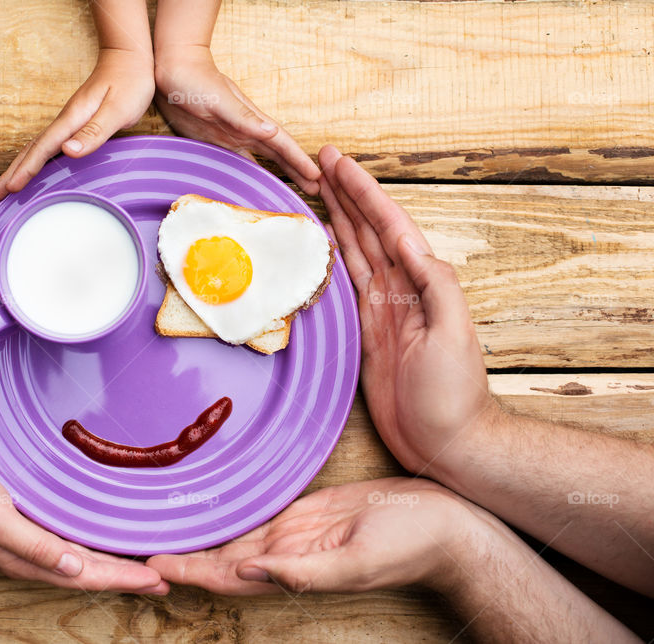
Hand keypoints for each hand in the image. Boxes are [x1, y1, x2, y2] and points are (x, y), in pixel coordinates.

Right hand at [0, 48, 154, 198]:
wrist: (128, 56)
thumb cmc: (129, 82)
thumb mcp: (117, 110)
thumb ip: (93, 133)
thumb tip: (67, 151)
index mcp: (72, 119)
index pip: (42, 148)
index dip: (26, 170)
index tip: (11, 189)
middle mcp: (65, 120)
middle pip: (31, 149)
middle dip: (12, 172)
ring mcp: (68, 121)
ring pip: (37, 148)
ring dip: (19, 167)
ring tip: (5, 187)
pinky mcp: (74, 123)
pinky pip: (48, 146)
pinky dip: (35, 159)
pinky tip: (33, 169)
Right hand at [0, 454, 167, 593]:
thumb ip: (34, 545)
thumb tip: (73, 569)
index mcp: (29, 557)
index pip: (87, 574)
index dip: (123, 578)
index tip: (156, 580)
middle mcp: (31, 554)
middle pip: (89, 572)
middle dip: (126, 577)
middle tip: (162, 580)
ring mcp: (26, 542)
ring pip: (79, 560)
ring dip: (111, 565)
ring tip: (139, 568)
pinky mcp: (21, 525)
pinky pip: (64, 543)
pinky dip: (88, 547)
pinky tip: (97, 542)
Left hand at [147, 478, 481, 594]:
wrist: (443, 523)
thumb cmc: (410, 545)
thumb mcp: (357, 562)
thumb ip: (304, 572)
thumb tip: (251, 570)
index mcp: (293, 570)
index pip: (227, 575)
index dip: (189, 571)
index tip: (151, 564)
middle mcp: (286, 553)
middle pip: (221, 555)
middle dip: (183, 552)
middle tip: (139, 541)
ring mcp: (294, 531)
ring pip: (236, 533)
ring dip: (201, 532)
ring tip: (163, 522)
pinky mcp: (306, 508)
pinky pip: (260, 510)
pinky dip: (232, 509)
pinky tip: (211, 504)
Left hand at [154, 45, 319, 194]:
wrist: (172, 71)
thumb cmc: (196, 80)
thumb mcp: (221, 99)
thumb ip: (244, 117)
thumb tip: (271, 132)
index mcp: (252, 120)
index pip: (283, 144)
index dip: (300, 160)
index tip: (317, 176)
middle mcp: (245, 131)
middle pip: (277, 156)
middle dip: (297, 172)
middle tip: (316, 191)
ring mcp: (230, 139)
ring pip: (260, 163)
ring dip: (276, 177)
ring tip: (291, 193)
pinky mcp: (214, 144)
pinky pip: (235, 165)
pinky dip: (246, 178)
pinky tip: (251, 188)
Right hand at [317, 146, 499, 477]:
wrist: (445, 440)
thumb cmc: (455, 394)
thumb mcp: (455, 334)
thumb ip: (437, 284)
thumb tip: (407, 241)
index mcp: (420, 283)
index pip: (388, 226)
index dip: (364, 193)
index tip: (338, 163)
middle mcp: (398, 290)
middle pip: (368, 230)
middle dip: (347, 194)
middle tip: (321, 161)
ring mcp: (381, 310)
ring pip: (354, 251)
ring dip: (338, 218)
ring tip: (317, 190)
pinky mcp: (366, 333)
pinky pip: (345, 286)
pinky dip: (332, 259)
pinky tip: (321, 244)